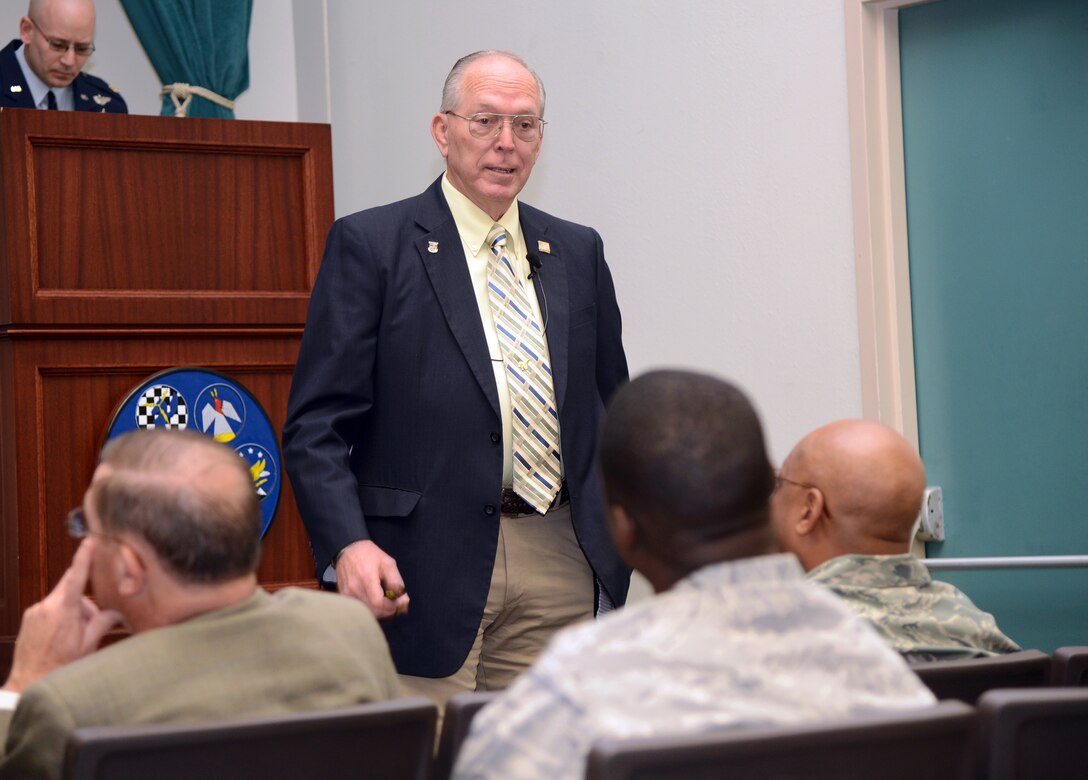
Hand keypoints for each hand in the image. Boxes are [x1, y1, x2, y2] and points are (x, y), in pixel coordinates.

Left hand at [2, 539, 123, 692]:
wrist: (29, 681)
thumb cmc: (59, 665)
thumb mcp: (89, 644)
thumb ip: (103, 622)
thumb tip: (116, 613)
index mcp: (64, 610)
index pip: (77, 576)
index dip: (84, 557)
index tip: (89, 541)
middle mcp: (46, 606)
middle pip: (71, 588)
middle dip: (85, 599)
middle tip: (91, 619)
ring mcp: (35, 611)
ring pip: (62, 600)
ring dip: (74, 611)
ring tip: (76, 636)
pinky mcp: (29, 618)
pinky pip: (50, 609)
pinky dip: (61, 617)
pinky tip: (63, 637)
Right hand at [335, 540, 409, 620]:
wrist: (348, 550)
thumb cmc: (370, 555)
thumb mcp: (388, 564)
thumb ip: (397, 584)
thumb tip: (404, 603)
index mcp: (367, 578)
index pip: (378, 603)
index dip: (390, 607)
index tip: (396, 603)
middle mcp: (354, 589)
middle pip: (373, 612)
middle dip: (387, 612)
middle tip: (394, 604)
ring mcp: (347, 594)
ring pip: (366, 613)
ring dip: (379, 613)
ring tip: (385, 603)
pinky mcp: (343, 597)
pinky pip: (359, 610)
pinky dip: (369, 610)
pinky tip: (375, 602)